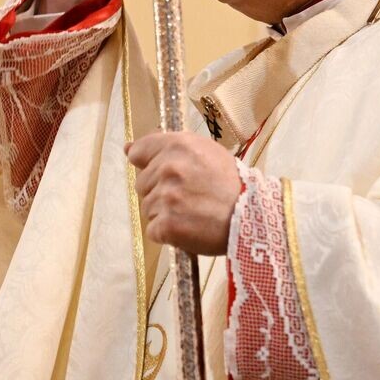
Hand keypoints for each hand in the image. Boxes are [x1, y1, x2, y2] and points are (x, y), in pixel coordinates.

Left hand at [125, 132, 240, 254]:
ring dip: (164, 213)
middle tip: (188, 196)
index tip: (159, 172)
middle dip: (159, 190)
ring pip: (148, 207)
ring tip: (192, 212)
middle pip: (142, 183)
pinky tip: (188, 228)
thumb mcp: (205, 152)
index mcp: (178, 145)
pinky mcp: (167, 225)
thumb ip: (167, 146)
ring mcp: (166, 197)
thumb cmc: (231, 183)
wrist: (252, 216)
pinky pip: (154, 230)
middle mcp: (169, 168)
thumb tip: (128, 148)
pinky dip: (167, 233)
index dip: (147, 164)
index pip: (139, 151)